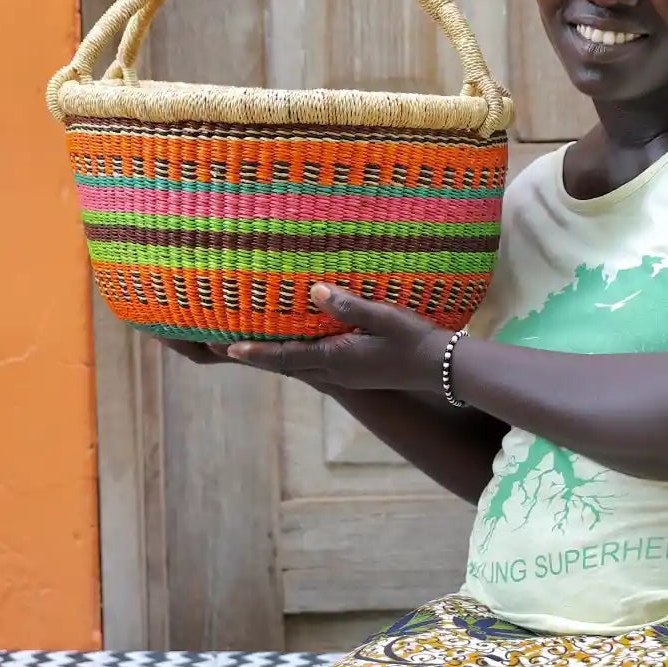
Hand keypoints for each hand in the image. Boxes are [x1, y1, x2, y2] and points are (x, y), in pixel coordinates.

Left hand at [167, 285, 446, 391]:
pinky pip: (314, 367)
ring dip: (274, 357)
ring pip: (299, 368)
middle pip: (285, 366)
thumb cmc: (415, 340)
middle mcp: (335, 373)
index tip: (227, 348)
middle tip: (225, 346)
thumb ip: (348, 305)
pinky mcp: (354, 375)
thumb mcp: (383, 317)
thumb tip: (314, 290)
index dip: (255, 352)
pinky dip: (294, 357)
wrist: (442, 369)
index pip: (286, 358)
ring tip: (250, 344)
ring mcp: (345, 377)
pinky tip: (294, 345)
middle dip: (256, 356)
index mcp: (337, 360)